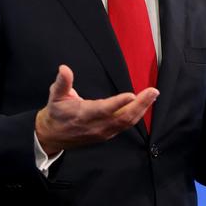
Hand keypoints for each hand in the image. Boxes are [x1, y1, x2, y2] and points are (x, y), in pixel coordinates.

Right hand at [35, 64, 158, 155]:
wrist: (53, 136)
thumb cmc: (56, 114)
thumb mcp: (55, 96)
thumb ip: (62, 82)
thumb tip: (64, 69)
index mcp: (83, 115)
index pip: (104, 110)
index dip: (118, 103)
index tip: (131, 94)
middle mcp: (96, 126)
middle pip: (122, 117)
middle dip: (140, 105)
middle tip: (153, 92)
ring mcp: (103, 132)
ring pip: (126, 123)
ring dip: (141, 109)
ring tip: (152, 96)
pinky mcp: (107, 134)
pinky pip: (125, 126)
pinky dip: (136, 116)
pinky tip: (143, 106)